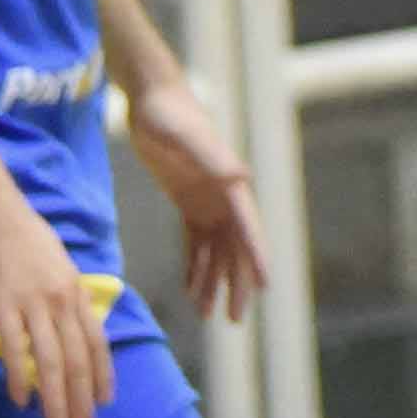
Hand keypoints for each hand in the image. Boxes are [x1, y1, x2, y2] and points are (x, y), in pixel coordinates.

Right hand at [0, 178, 116, 417]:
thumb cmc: (16, 231)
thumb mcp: (51, 261)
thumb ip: (59, 291)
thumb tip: (63, 317)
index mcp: (75, 288)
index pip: (96, 339)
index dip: (102, 373)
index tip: (105, 403)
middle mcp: (62, 297)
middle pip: (79, 357)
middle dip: (82, 399)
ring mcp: (33, 300)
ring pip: (53, 359)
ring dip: (56, 398)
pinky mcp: (2, 302)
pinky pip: (16, 346)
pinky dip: (21, 375)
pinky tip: (21, 399)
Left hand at [127, 78, 264, 323]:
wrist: (151, 99)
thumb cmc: (168, 114)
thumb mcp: (183, 135)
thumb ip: (210, 156)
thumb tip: (240, 178)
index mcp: (229, 183)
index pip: (249, 227)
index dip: (257, 257)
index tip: (265, 286)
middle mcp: (224, 195)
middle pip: (236, 248)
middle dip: (238, 283)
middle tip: (235, 318)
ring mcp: (207, 199)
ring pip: (217, 250)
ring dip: (214, 280)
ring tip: (205, 314)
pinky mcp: (188, 200)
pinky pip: (195, 242)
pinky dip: (195, 265)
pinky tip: (189, 289)